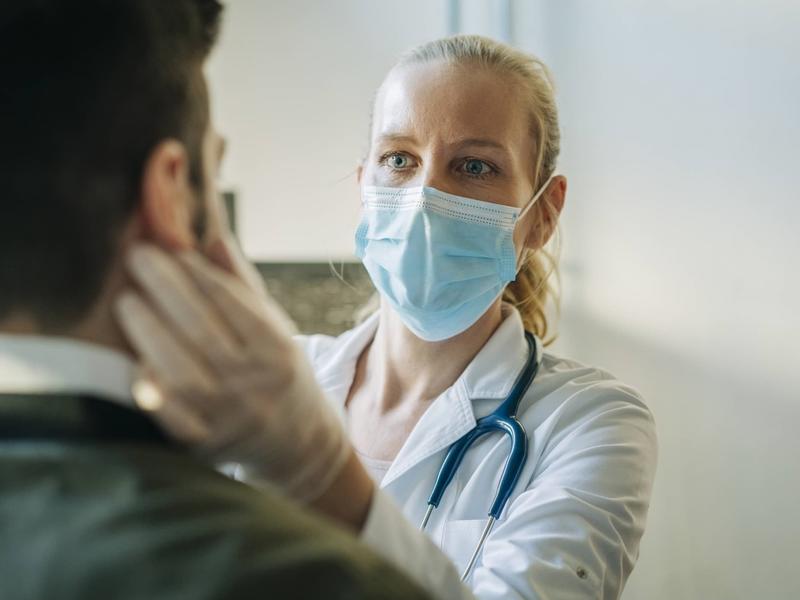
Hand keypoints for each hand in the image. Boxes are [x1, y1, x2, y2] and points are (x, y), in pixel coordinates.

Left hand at [114, 240, 350, 501]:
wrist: (297, 442)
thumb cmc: (276, 372)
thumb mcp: (274, 326)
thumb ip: (241, 285)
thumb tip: (210, 236)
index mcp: (276, 350)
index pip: (234, 304)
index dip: (199, 273)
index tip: (170, 246)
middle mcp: (256, 383)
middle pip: (203, 331)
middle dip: (166, 288)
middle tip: (137, 256)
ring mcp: (229, 417)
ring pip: (183, 373)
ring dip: (149, 332)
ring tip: (127, 301)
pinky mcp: (205, 445)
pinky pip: (171, 418)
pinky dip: (152, 388)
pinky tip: (134, 359)